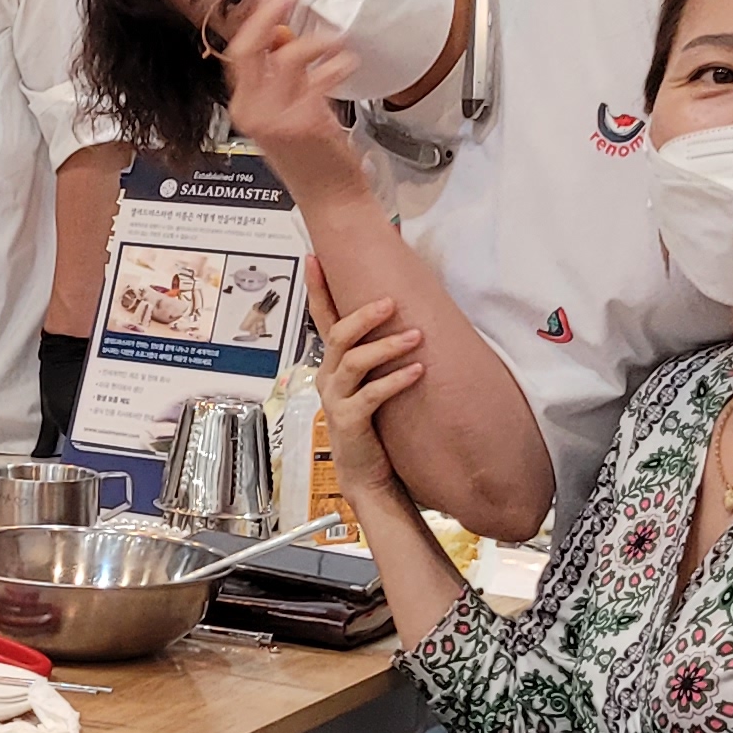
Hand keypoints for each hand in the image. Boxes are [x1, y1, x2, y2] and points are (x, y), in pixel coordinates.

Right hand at [217, 0, 365, 196]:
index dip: (256, 19)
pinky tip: (347, 64)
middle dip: (270, 13)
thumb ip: (281, 76)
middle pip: (248, 48)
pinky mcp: (303, 122)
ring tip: (336, 43)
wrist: (330, 198)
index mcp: (244, 107)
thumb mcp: (286, 111)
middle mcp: (252, 112)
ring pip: (287, 56)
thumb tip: (286, 34)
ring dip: (317, 42)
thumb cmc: (313, 158)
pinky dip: (338, 64)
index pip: (238, 52)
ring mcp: (275, 118)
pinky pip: (320, 77)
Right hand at [309, 282, 418, 509]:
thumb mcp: (369, 382)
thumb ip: (376, 353)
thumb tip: (403, 313)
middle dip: (363, 315)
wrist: (366, 474)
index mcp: (332, 365)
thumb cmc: (371, 423)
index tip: (314, 258)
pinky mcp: (351, 421)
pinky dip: (396, 380)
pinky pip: (373, 395)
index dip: (316, 288)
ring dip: (387, 346)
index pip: (321, 319)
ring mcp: (337, 400)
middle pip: (338, 336)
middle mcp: (329, 378)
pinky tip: (418, 372)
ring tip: (416, 337)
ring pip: (354, 362)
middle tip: (390, 302)